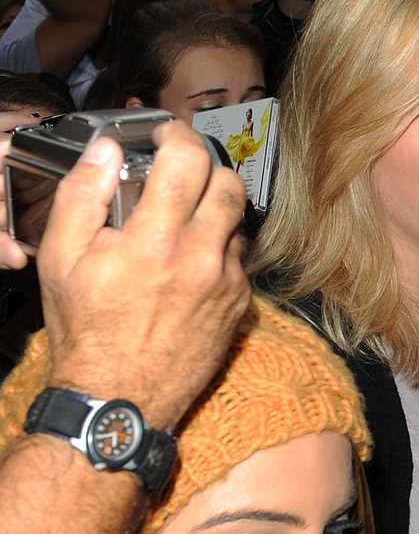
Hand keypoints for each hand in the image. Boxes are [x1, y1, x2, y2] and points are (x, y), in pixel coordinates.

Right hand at [39, 121, 249, 427]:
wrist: (120, 398)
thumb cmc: (86, 330)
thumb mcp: (61, 260)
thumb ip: (80, 196)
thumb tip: (105, 151)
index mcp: (154, 241)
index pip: (187, 160)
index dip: (178, 135)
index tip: (167, 135)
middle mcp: (200, 257)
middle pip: (228, 182)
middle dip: (205, 167)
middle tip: (181, 172)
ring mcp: (227, 282)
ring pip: (239, 220)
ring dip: (216, 208)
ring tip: (186, 218)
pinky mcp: (241, 305)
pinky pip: (240, 259)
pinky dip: (220, 248)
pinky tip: (191, 261)